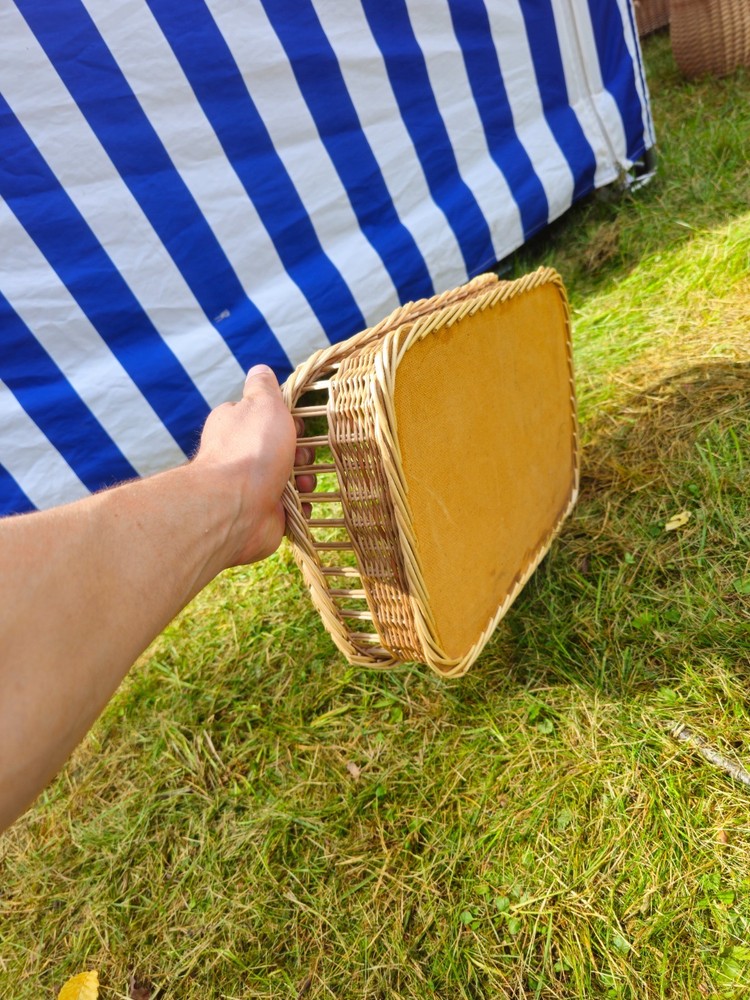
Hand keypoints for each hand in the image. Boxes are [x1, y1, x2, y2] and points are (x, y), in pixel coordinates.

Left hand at [192, 365, 297, 565]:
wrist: (236, 507)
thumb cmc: (252, 449)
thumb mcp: (262, 404)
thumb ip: (263, 386)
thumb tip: (259, 370)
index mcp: (235, 426)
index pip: (264, 417)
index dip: (287, 420)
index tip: (299, 425)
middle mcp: (240, 456)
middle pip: (280, 449)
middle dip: (300, 452)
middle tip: (302, 457)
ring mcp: (250, 487)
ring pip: (288, 479)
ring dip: (304, 480)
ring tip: (305, 484)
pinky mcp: (262, 514)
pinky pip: (290, 508)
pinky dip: (301, 506)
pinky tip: (303, 503)